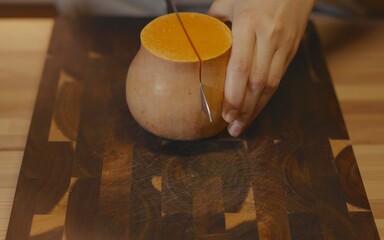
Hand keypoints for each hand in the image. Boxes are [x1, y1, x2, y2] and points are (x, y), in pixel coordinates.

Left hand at [208, 0, 315, 136]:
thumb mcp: (231, 0)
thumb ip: (214, 22)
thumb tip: (199, 44)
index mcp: (249, 22)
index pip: (240, 67)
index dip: (233, 94)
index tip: (225, 113)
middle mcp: (269, 36)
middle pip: (257, 82)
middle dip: (244, 109)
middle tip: (232, 127)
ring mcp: (283, 45)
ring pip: (271, 85)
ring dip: (256, 109)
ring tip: (242, 125)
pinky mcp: (291, 50)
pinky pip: (279, 78)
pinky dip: (266, 97)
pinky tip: (256, 108)